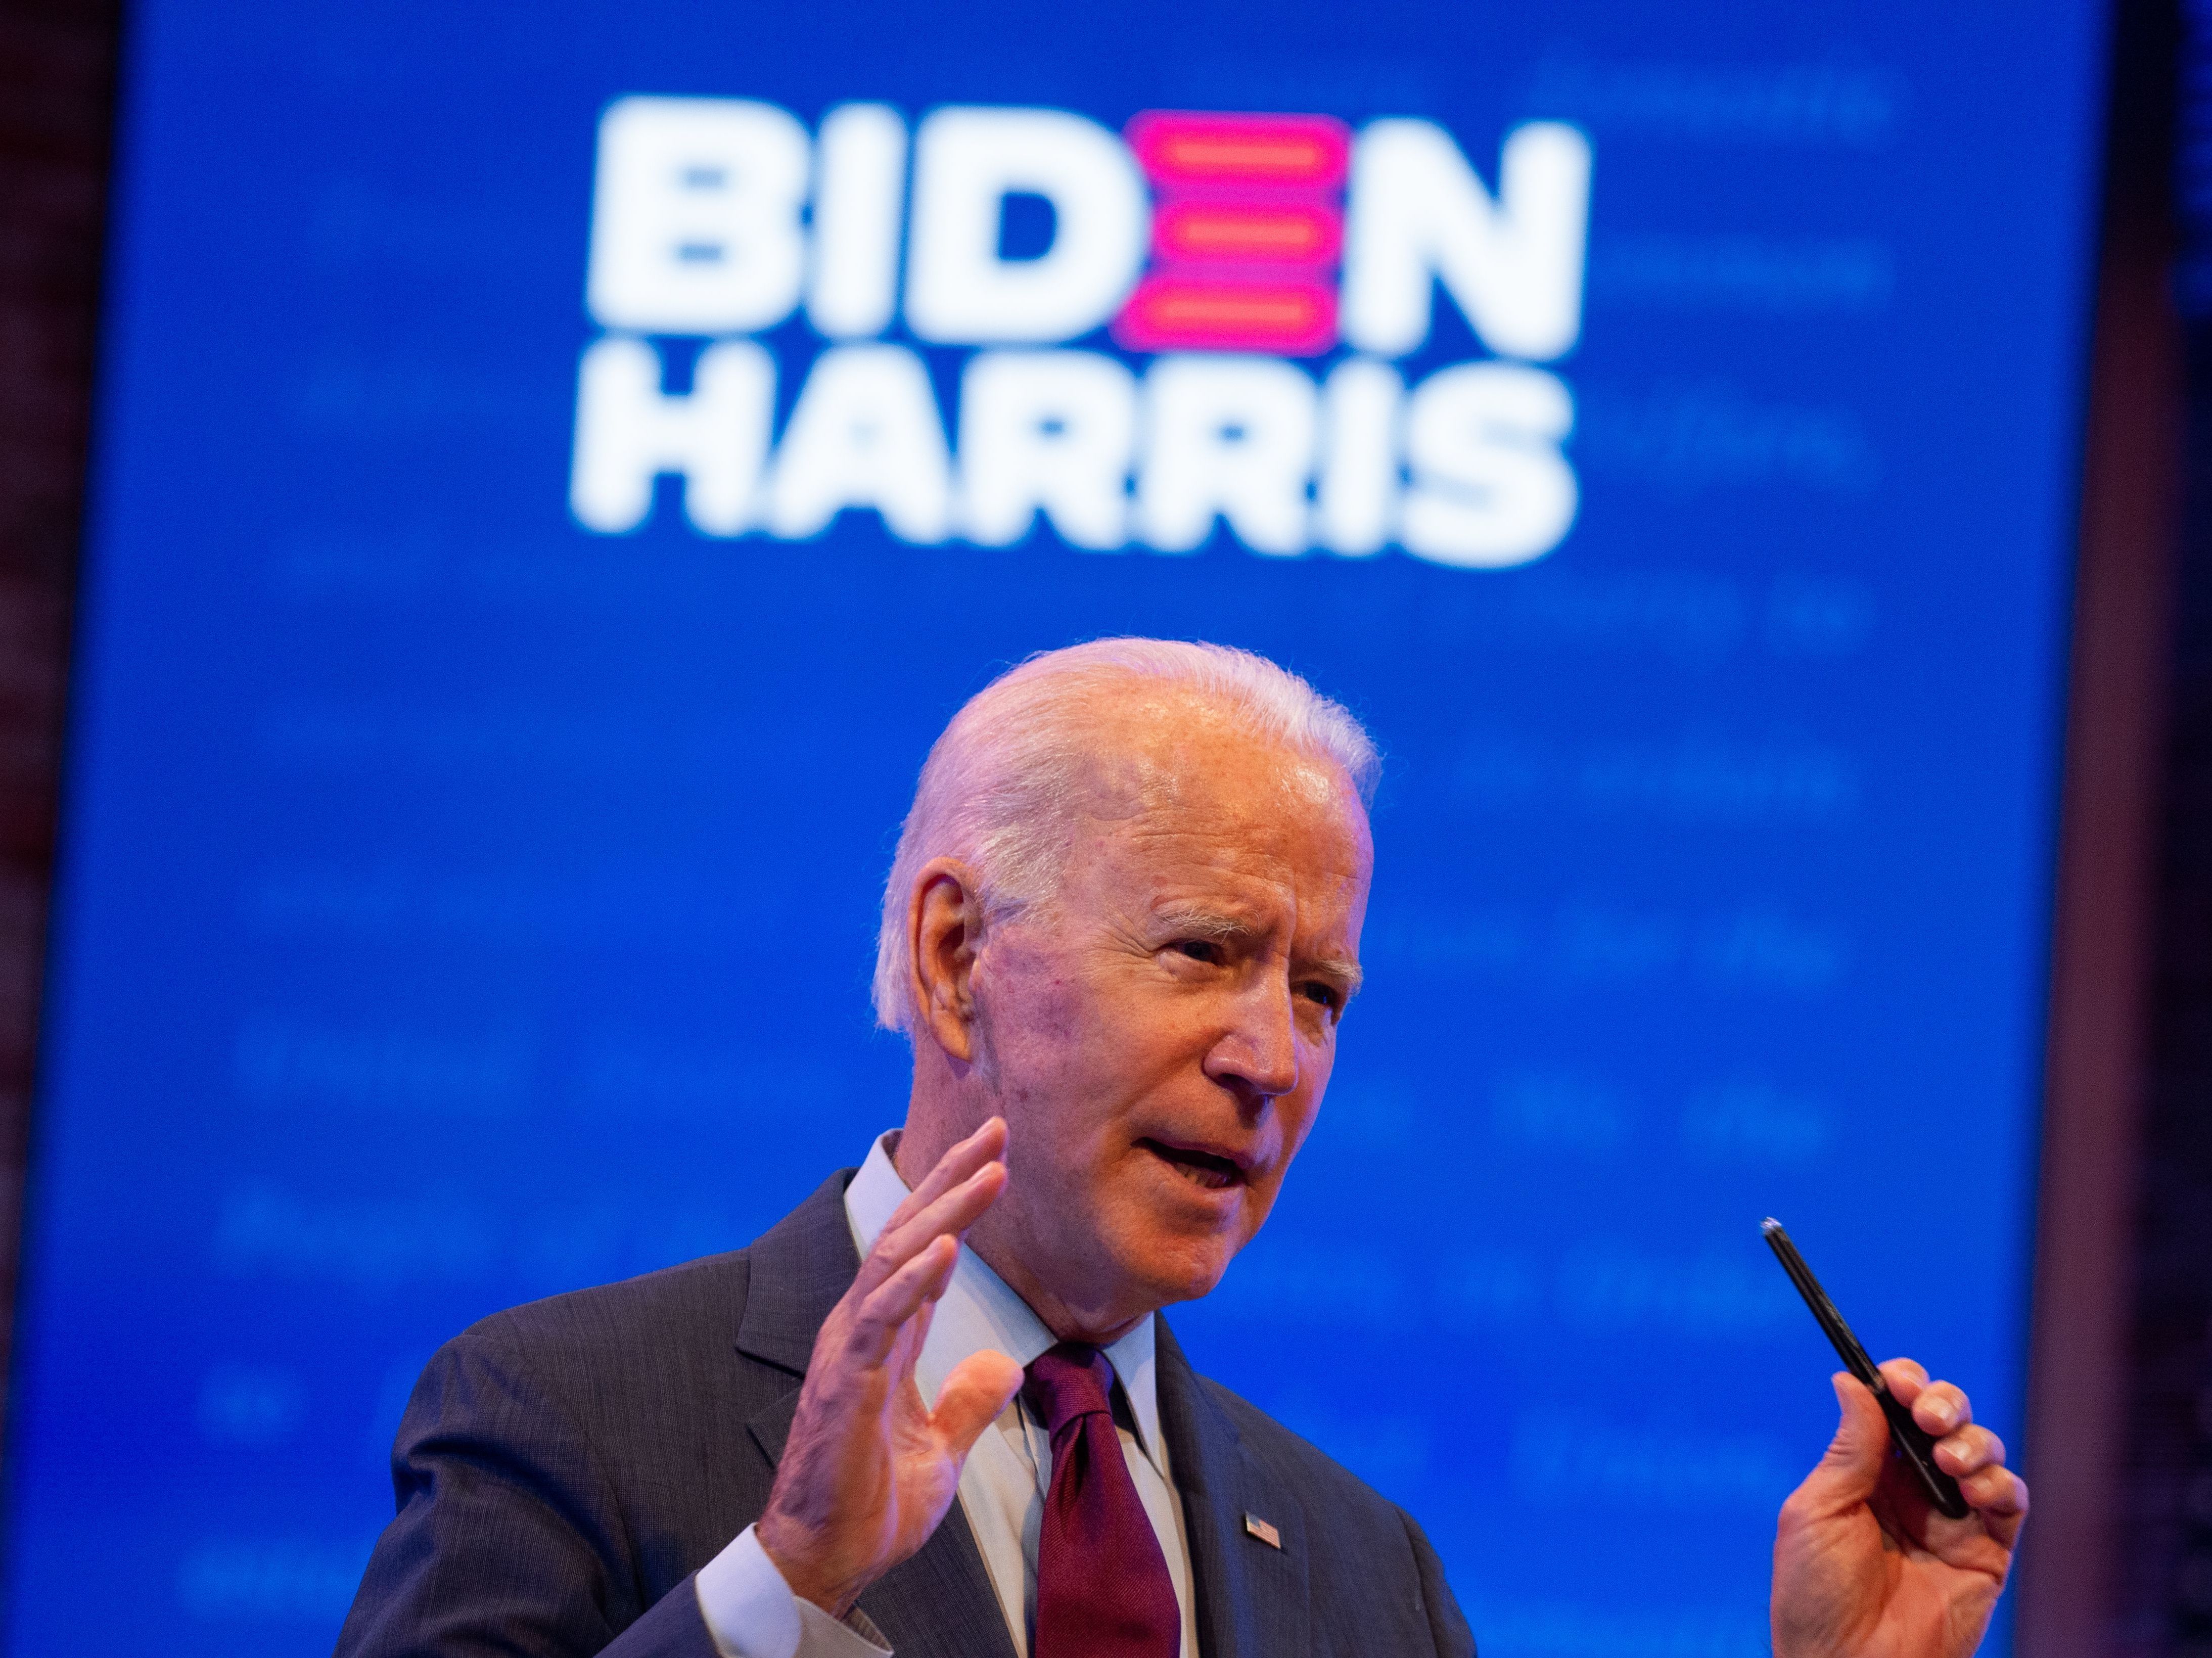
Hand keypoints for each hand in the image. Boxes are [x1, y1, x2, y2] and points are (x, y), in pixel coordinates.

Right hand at [756, 1119, 1024, 1616]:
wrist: (829, 1560)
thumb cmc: (871, 1504)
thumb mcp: (942, 1448)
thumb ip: (968, 1401)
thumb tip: (1004, 1363)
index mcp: (886, 1336)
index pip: (924, 1248)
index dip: (957, 1199)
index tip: (997, 1155)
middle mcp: (862, 1328)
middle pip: (909, 1233)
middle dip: (953, 1179)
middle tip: (998, 1130)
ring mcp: (850, 1350)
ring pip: (895, 1259)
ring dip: (945, 1212)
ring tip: (989, 1171)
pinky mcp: (845, 1382)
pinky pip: (880, 1317)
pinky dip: (914, 1277)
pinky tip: (948, 1246)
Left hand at [1772, 1359, 2028, 1657]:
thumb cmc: (1816, 1595)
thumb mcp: (1817, 1512)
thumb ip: (1848, 1451)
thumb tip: (1852, 1381)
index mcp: (1864, 1474)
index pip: (1893, 1411)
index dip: (1902, 1386)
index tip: (1900, 1380)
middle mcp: (1910, 1489)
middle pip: (1945, 1419)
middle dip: (1945, 1402)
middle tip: (1931, 1415)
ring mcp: (1951, 1520)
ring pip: (1982, 1453)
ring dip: (1974, 1441)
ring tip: (1951, 1460)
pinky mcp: (1986, 1554)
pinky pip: (2009, 1504)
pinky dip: (2001, 1485)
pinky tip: (1978, 1491)